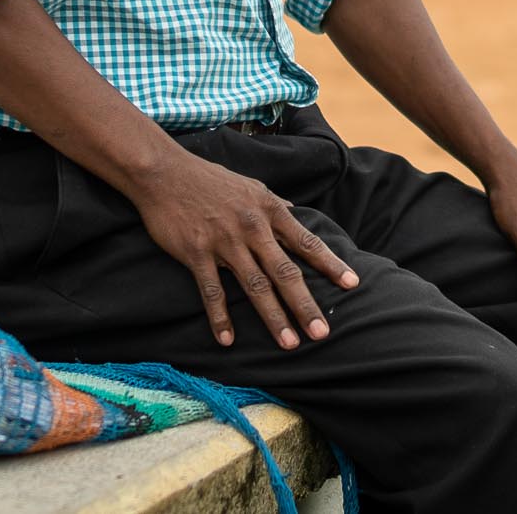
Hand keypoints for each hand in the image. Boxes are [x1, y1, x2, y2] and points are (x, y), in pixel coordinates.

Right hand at [131, 151, 360, 349]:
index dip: (330, 264)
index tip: (352, 284)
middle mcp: (252, 227)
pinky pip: (212, 290)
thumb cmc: (209, 179)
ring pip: (254, 285)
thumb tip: (295, 211)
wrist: (164, 172)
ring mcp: (224, 241)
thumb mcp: (250, 185)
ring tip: (289, 343)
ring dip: (273, 317)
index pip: (306, 242)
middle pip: (284, 271)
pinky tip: (227, 340)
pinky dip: (220, 317)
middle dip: (305, 304)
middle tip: (321, 333)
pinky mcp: (196, 252)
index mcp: (268, 210)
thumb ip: (274, 203)